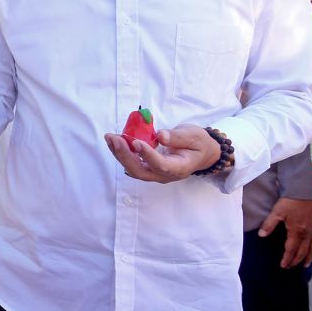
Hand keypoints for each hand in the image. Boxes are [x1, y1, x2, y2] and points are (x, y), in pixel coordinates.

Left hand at [105, 124, 220, 183]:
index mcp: (179, 168)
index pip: (161, 165)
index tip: (136, 142)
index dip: (147, 155)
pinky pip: (132, 164)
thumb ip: (178, 137)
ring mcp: (155, 174)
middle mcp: (165, 175)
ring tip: (110, 137)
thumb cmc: (199, 144)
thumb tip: (161, 136)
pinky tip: (114, 140)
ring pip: (133, 169)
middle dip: (125, 155)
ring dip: (119, 154)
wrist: (201, 153)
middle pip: (140, 171)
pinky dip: (122, 153)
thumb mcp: (194, 136)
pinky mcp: (148, 168)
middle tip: (114, 138)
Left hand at [259, 197, 311, 267]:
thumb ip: (269, 224)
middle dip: (296, 260)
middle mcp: (307, 233)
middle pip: (302, 251)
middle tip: (290, 266)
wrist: (306, 190)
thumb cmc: (290, 201)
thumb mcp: (277, 212)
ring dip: (309, 257)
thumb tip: (261, 235)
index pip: (291, 249)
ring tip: (305, 265)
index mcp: (296, 232)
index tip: (283, 266)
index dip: (287, 259)